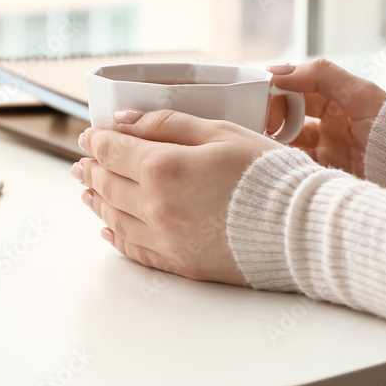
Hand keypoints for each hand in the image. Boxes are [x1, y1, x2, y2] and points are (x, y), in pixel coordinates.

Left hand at [72, 109, 281, 284]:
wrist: (303, 230)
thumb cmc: (271, 176)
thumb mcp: (223, 132)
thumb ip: (170, 123)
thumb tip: (126, 121)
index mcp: (163, 168)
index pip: (114, 150)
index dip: (98, 140)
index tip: (90, 134)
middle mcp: (155, 207)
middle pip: (109, 184)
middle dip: (93, 169)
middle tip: (82, 162)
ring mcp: (166, 239)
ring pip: (115, 219)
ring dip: (98, 201)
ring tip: (89, 191)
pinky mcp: (181, 264)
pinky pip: (135, 250)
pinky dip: (116, 238)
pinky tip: (109, 231)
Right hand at [266, 58, 385, 177]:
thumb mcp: (361, 94)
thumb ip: (322, 75)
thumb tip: (280, 71)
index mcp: (340, 100)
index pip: (299, 88)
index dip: (278, 88)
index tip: (257, 93)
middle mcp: (332, 124)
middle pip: (289, 114)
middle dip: (271, 115)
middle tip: (259, 121)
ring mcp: (328, 150)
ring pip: (288, 141)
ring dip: (273, 139)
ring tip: (260, 140)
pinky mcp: (326, 174)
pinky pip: (296, 164)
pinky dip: (282, 161)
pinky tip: (272, 159)